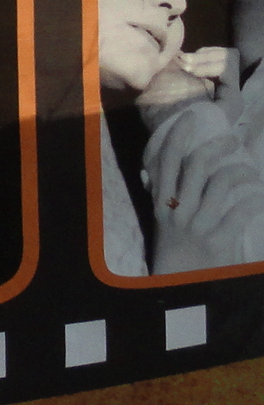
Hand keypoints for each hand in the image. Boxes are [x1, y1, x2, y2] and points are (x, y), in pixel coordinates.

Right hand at [146, 79, 263, 273]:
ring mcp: (198, 226)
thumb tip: (152, 172)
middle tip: (232, 140)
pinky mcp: (218, 242)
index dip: (178, 136)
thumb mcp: (160, 222)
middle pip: (197, 166)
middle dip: (218, 147)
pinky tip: (259, 198)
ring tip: (251, 172)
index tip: (192, 117)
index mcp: (161, 203)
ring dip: (240, 172)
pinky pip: (239, 213)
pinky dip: (253, 202)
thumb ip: (160, 197)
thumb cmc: (172, 251)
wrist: (179, 286)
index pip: (167, 161)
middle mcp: (177, 210)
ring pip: (220, 184)